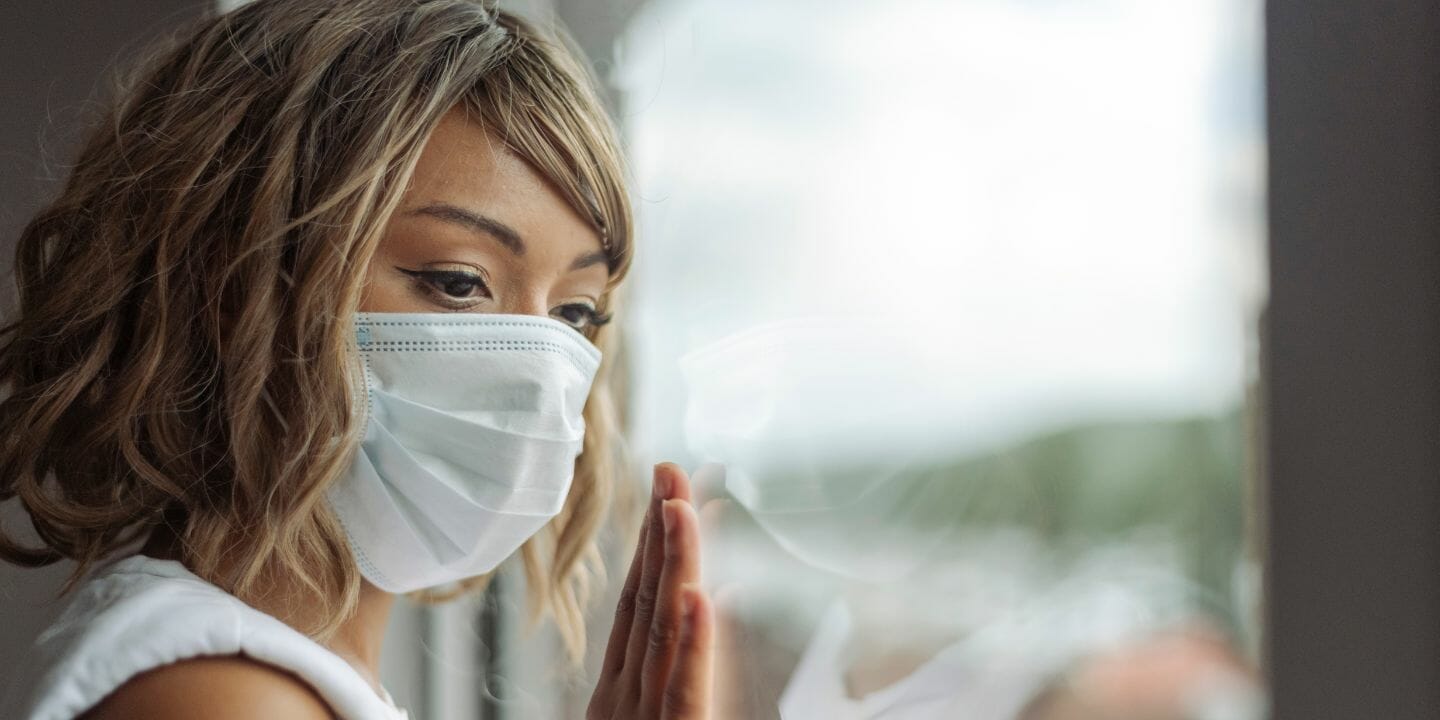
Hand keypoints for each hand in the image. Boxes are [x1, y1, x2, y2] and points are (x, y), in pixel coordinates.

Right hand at [588, 463, 713, 718]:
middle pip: (645, 598)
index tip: (666, 493)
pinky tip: (699, 596)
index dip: (651, 542)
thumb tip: (726, 590)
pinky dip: (693, 642)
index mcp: (622, 687)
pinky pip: (685, 689)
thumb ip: (695, 655)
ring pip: (661, 628)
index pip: (637, 599)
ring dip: (674, 562)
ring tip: (681, 508)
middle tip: (671, 470)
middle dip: (658, 529)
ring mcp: (645, 716)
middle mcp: (627, 694)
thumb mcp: (668, 709)